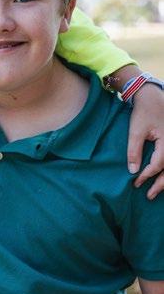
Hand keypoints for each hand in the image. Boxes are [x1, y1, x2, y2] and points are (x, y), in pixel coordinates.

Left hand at [128, 83, 163, 198]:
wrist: (152, 97)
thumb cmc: (143, 113)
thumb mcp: (135, 131)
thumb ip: (133, 151)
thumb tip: (133, 171)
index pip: (159, 164)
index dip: (147, 175)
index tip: (136, 182)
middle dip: (161, 184)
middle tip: (149, 195)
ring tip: (156, 191)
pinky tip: (161, 179)